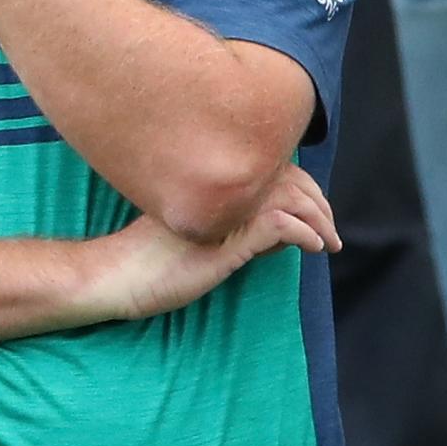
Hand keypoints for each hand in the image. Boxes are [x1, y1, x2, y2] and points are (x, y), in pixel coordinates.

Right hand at [78, 163, 339, 323]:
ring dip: (318, 220)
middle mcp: (221, 189)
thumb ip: (244, 229)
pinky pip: (279, 224)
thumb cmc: (153, 263)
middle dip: (319, 204)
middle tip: (333, 234)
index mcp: (214, 184)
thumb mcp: (207, 241)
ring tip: (329, 243)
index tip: (319, 215)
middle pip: (289, 178)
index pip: (274, 169)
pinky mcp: (224, 241)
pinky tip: (312, 247)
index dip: (304, 188)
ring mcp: (223, 212)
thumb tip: (287, 230)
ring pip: (290, 197)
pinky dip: (303, 234)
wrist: (113, 276)